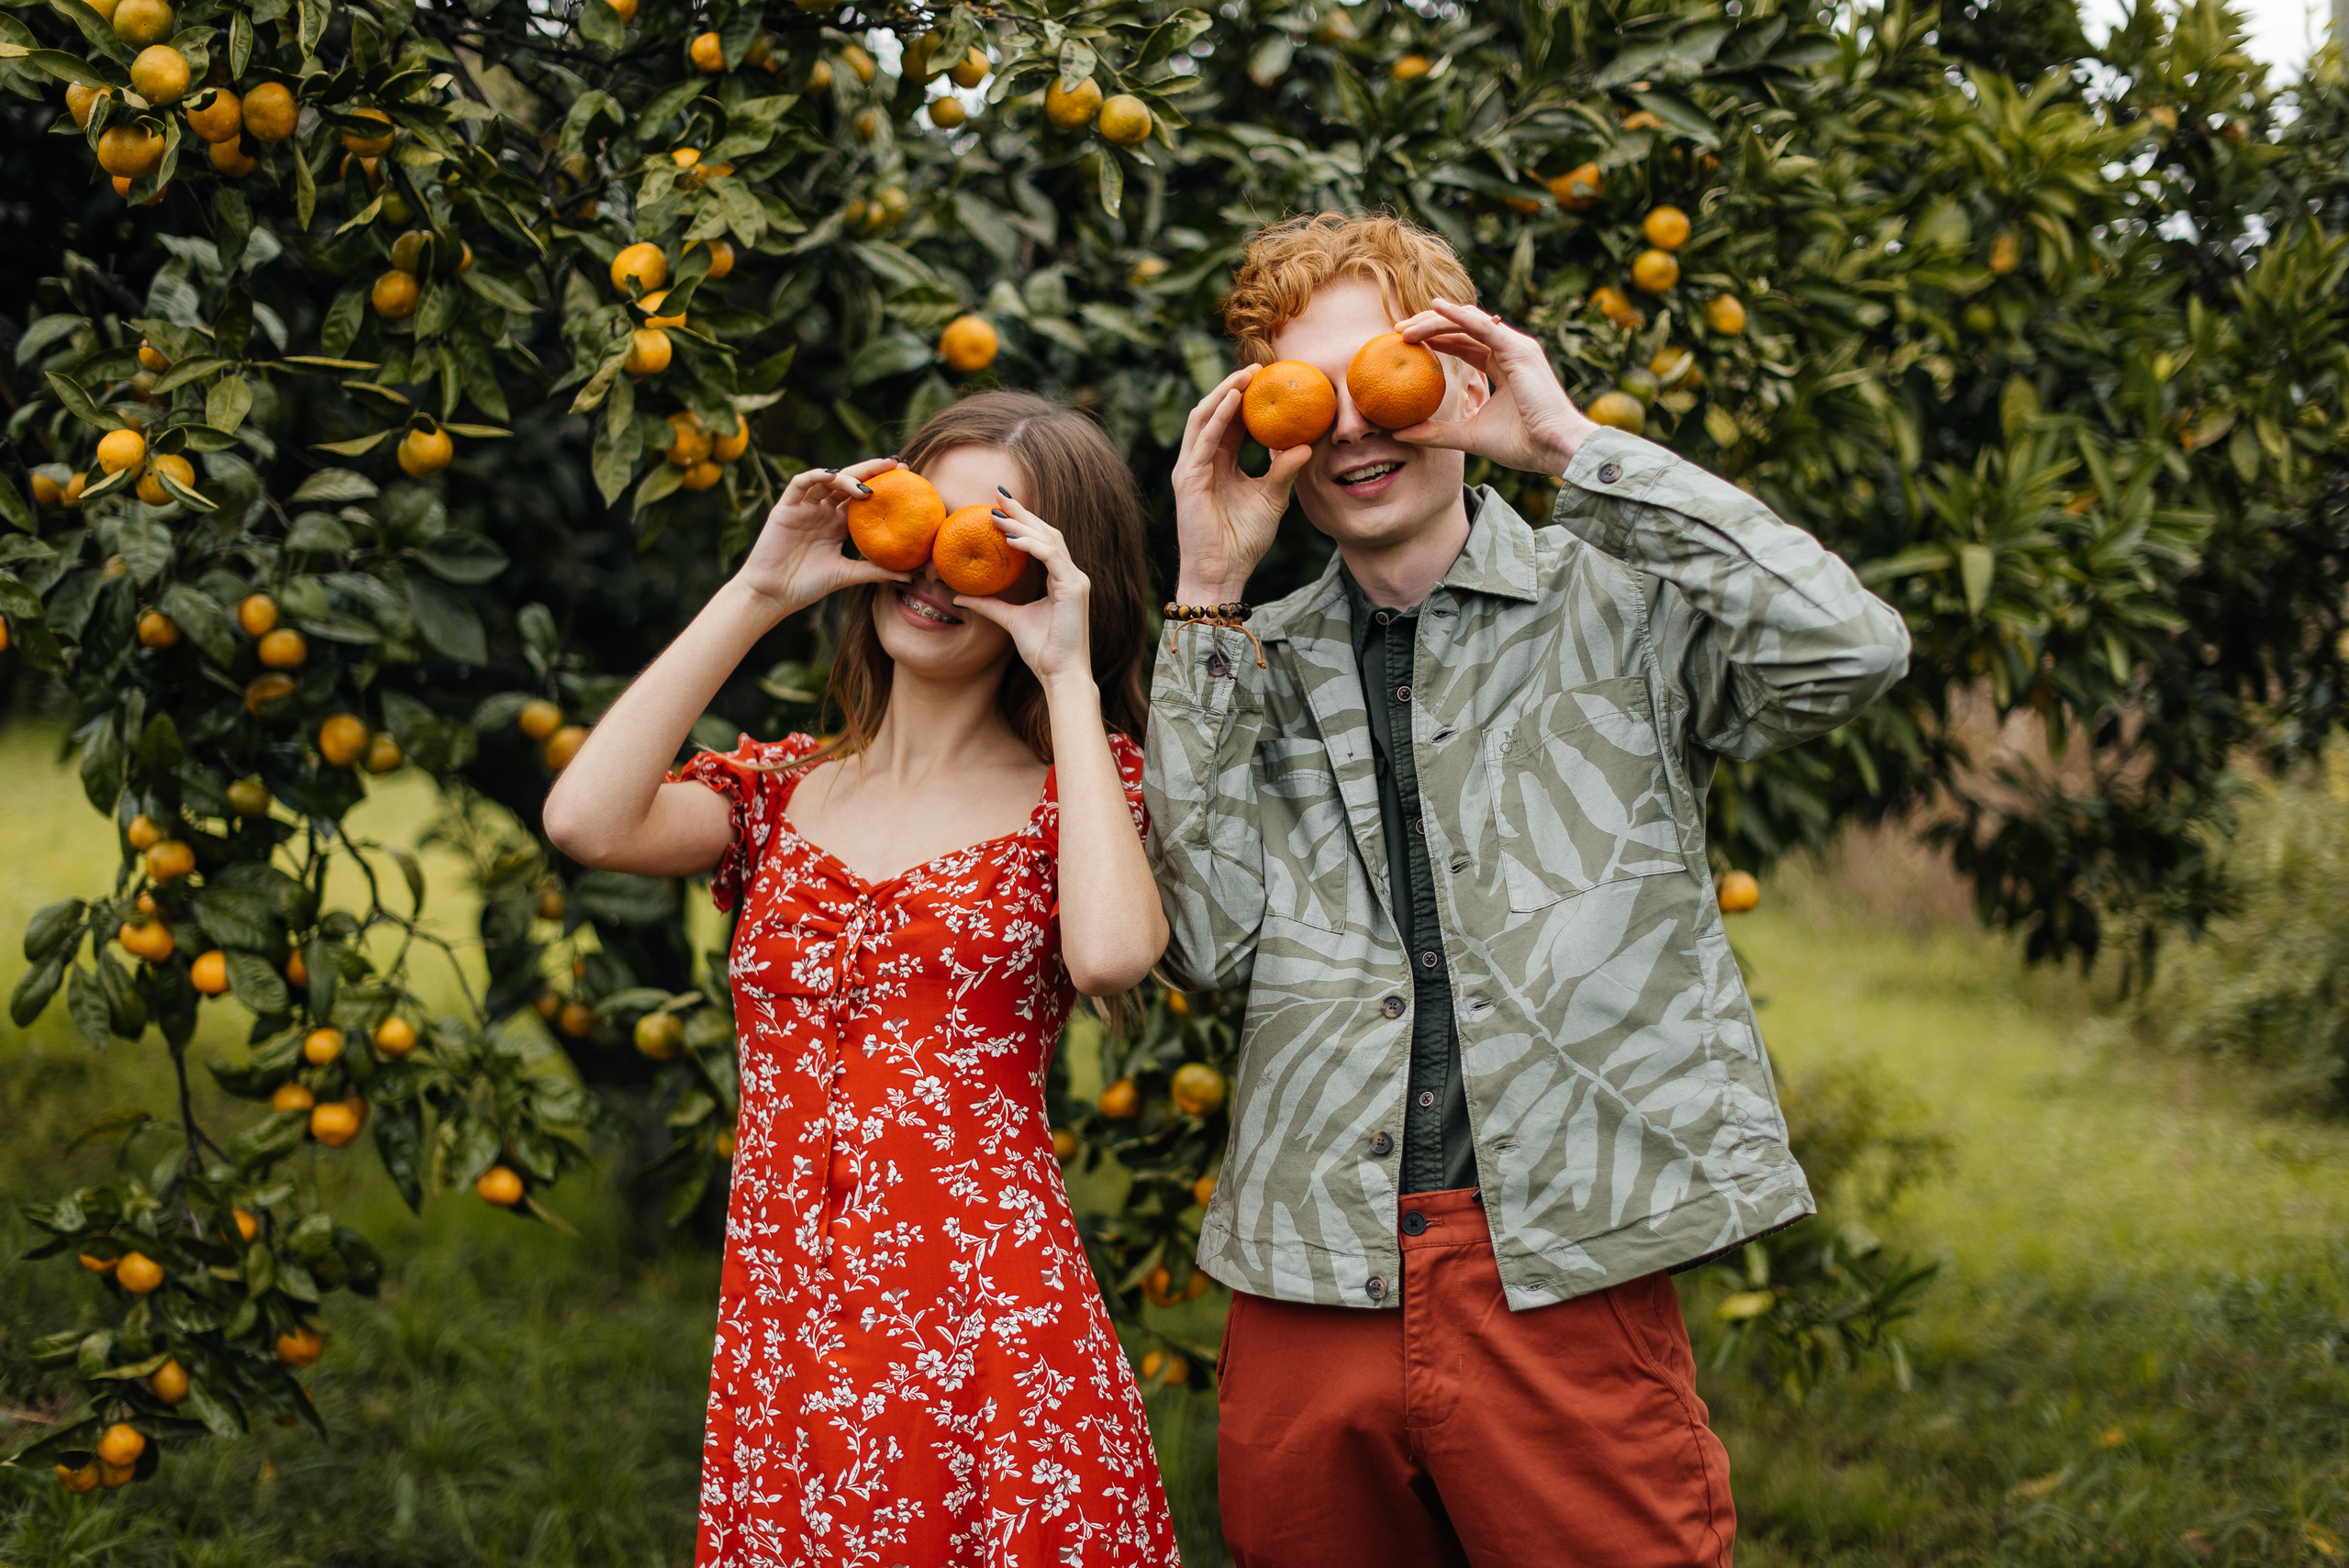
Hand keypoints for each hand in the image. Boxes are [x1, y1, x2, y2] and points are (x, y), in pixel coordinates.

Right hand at [733, 456, 907, 617]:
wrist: (773, 595)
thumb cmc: (807, 585)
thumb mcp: (847, 575)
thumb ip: (875, 571)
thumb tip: (911, 575)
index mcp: (837, 523)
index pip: (863, 497)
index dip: (882, 483)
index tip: (907, 474)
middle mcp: (822, 511)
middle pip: (849, 482)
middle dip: (872, 469)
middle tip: (896, 463)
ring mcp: (804, 507)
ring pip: (828, 480)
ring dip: (848, 477)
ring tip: (867, 485)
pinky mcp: (786, 508)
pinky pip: (801, 484)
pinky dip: (816, 476)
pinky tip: (833, 475)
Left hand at [951, 491, 1094, 687]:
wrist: (1060, 674)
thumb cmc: (1042, 651)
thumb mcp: (1009, 620)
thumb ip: (988, 605)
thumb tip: (957, 595)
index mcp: (1061, 579)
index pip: (1041, 540)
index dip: (1022, 521)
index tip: (998, 506)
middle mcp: (1071, 575)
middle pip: (1046, 532)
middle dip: (1021, 513)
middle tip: (997, 495)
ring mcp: (1075, 580)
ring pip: (1048, 540)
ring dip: (1022, 525)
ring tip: (997, 514)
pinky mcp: (1074, 589)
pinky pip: (1051, 557)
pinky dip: (1031, 545)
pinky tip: (1010, 539)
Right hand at [1170, 364, 1314, 603]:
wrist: (1223, 573)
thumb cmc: (1244, 541)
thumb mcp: (1273, 498)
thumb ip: (1285, 470)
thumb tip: (1307, 444)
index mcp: (1220, 463)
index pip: (1231, 421)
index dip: (1247, 397)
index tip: (1270, 378)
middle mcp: (1202, 460)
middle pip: (1214, 412)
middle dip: (1234, 386)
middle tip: (1259, 366)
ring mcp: (1192, 468)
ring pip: (1204, 418)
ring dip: (1224, 392)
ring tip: (1247, 374)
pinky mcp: (1189, 479)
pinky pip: (1204, 440)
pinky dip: (1219, 417)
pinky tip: (1235, 399)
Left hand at [1393, 300, 1600, 474]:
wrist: (1554, 449)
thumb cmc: (1522, 444)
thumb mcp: (1469, 436)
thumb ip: (1436, 432)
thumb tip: (1400, 433)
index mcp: (1501, 365)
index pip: (1462, 343)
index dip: (1433, 340)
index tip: (1402, 345)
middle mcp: (1508, 350)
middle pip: (1462, 327)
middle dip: (1428, 326)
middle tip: (1397, 332)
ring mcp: (1515, 347)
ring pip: (1468, 322)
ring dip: (1434, 320)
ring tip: (1405, 328)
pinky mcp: (1518, 350)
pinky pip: (1483, 326)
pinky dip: (1459, 316)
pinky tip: (1435, 308)